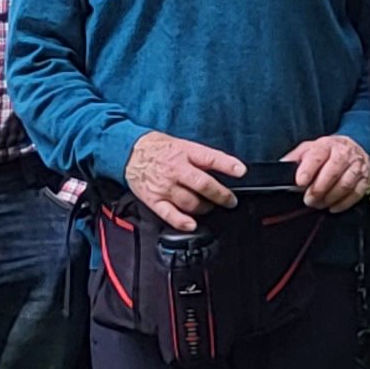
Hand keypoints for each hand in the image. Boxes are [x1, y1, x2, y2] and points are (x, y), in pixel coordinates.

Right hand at [125, 132, 244, 231]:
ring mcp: (164, 186)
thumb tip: (222, 169)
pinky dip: (182, 221)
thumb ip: (199, 158)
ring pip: (190, 202)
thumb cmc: (158, 148)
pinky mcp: (154, 199)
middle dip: (221, 195)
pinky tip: (191, 224)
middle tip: (230, 201)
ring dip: (205, 208)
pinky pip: (169, 214)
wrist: (129, 151)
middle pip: (203, 184)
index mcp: (184, 152)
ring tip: (209, 207)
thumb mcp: (181, 144)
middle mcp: (175, 169)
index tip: (241, 171)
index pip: (209, 158)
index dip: (227, 165)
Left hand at [288, 134, 369, 211]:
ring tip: (319, 204)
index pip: (317, 156)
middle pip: (332, 172)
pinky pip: (357, 193)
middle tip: (308, 200)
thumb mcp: (308, 149)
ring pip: (345, 184)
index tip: (300, 182)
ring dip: (330, 198)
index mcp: (326, 145)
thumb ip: (294, 158)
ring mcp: (357, 166)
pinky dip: (344, 203)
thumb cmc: (327, 151)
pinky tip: (333, 207)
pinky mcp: (366, 178)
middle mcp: (344, 153)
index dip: (308, 169)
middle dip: (318, 189)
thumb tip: (279, 169)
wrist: (354, 147)